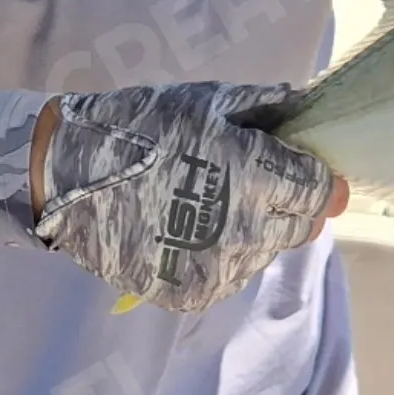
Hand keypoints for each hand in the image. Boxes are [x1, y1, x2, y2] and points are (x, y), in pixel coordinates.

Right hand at [31, 82, 347, 312]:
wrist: (72, 175)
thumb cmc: (144, 125)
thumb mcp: (205, 101)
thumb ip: (265, 106)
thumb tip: (307, 110)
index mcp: (257, 176)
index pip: (320, 191)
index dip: (317, 177)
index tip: (301, 167)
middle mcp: (248, 230)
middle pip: (301, 226)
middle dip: (287, 203)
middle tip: (249, 181)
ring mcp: (221, 269)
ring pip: (265, 253)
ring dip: (253, 230)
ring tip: (206, 201)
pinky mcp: (194, 294)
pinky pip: (229, 274)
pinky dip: (219, 255)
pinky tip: (186, 227)